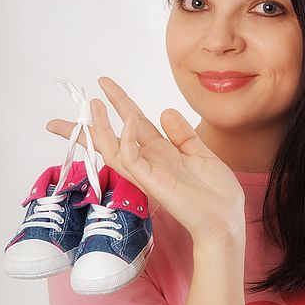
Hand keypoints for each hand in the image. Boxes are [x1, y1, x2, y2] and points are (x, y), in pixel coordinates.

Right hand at [45, 76, 245, 246]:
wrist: (226, 220)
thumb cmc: (217, 194)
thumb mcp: (201, 154)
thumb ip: (183, 135)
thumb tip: (165, 111)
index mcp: (162, 153)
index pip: (133, 124)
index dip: (119, 103)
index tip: (104, 84)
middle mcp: (150, 162)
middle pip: (112, 139)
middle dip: (92, 121)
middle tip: (78, 99)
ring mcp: (148, 172)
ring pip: (113, 148)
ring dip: (102, 126)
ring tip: (95, 102)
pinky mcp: (152, 182)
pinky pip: (131, 159)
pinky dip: (127, 139)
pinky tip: (129, 120)